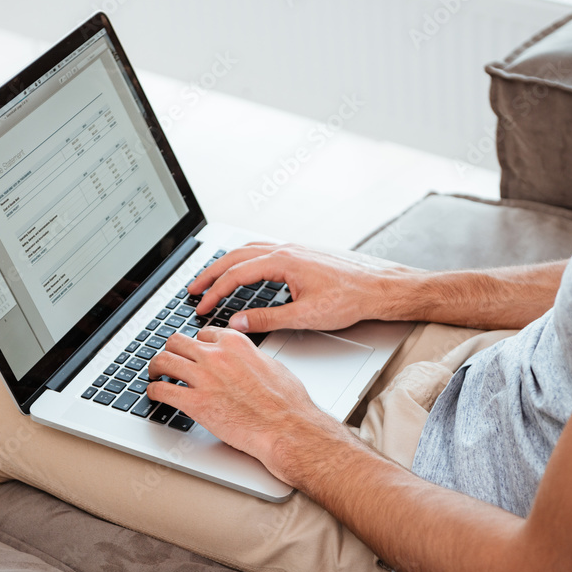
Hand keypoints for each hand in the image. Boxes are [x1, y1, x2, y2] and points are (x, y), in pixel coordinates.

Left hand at [145, 327, 347, 485]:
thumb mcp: (272, 366)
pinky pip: (162, 390)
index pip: (203, 334)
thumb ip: (251, 358)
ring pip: (163, 360)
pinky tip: (154, 394)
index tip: (193, 352)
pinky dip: (153, 391)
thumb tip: (247, 361)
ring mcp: (203, 378)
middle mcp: (215, 355)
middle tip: (168, 360)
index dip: (196, 344)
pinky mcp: (195, 403)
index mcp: (235, 343)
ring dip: (155, 367)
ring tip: (154, 374)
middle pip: (177, 342)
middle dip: (171, 350)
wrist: (287, 428)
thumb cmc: (287, 403)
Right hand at [190, 243, 405, 332]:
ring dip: (226, 264)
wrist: (378, 288)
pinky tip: (243, 269)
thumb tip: (238, 322)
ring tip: (210, 278)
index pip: (236, 275)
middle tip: (192, 290)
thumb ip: (267, 319)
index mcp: (283, 261)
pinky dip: (243, 259)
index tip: (201, 306)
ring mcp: (293, 248)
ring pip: (248, 250)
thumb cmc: (350, 299)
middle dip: (210, 274)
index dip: (214, 292)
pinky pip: (262, 250)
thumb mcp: (305, 316)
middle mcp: (285, 249)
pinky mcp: (300, 253)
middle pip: (235, 257)